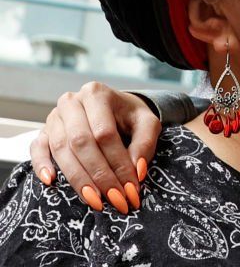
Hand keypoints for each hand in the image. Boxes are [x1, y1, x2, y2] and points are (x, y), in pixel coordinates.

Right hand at [29, 81, 160, 213]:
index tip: (131, 189)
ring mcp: (54, 117)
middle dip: (99, 175)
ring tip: (95, 201)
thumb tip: (136, 172)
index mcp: (97, 94)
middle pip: (81, 143)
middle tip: (115, 199)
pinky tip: (51, 182)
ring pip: (61, 149)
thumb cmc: (130, 116)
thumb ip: (145, 144)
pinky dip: (41, 165)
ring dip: (78, 179)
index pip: (105, 133)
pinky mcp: (43, 131)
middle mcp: (72, 102)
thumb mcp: (147, 123)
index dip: (118, 163)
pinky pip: (37, 149)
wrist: (114, 107)